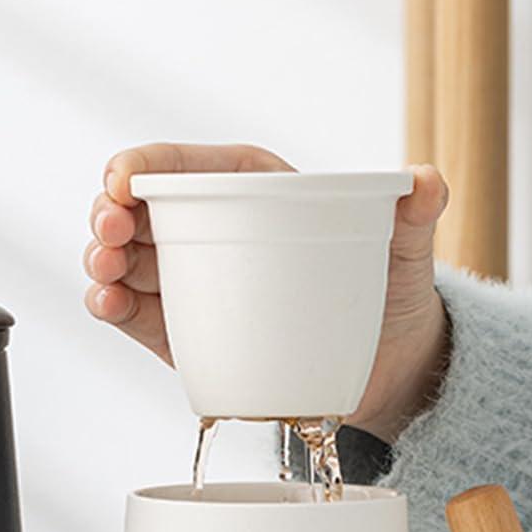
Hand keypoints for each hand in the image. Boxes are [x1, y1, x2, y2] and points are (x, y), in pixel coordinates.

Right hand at [83, 146, 450, 442]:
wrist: (389, 365)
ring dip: (104, 260)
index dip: (142, 165)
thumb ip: (414, 211)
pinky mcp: (184, 332)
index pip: (185, 166)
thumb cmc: (388, 288)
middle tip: (110, 230)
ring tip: (105, 271)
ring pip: (128, 260)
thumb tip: (427, 182)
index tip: (122, 180)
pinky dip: (112, 303)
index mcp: (251, 188)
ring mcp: (193, 281)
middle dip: (110, 214)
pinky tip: (106, 300)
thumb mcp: (403, 245)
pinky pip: (136, 311)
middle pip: (141, 211)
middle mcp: (212, 229)